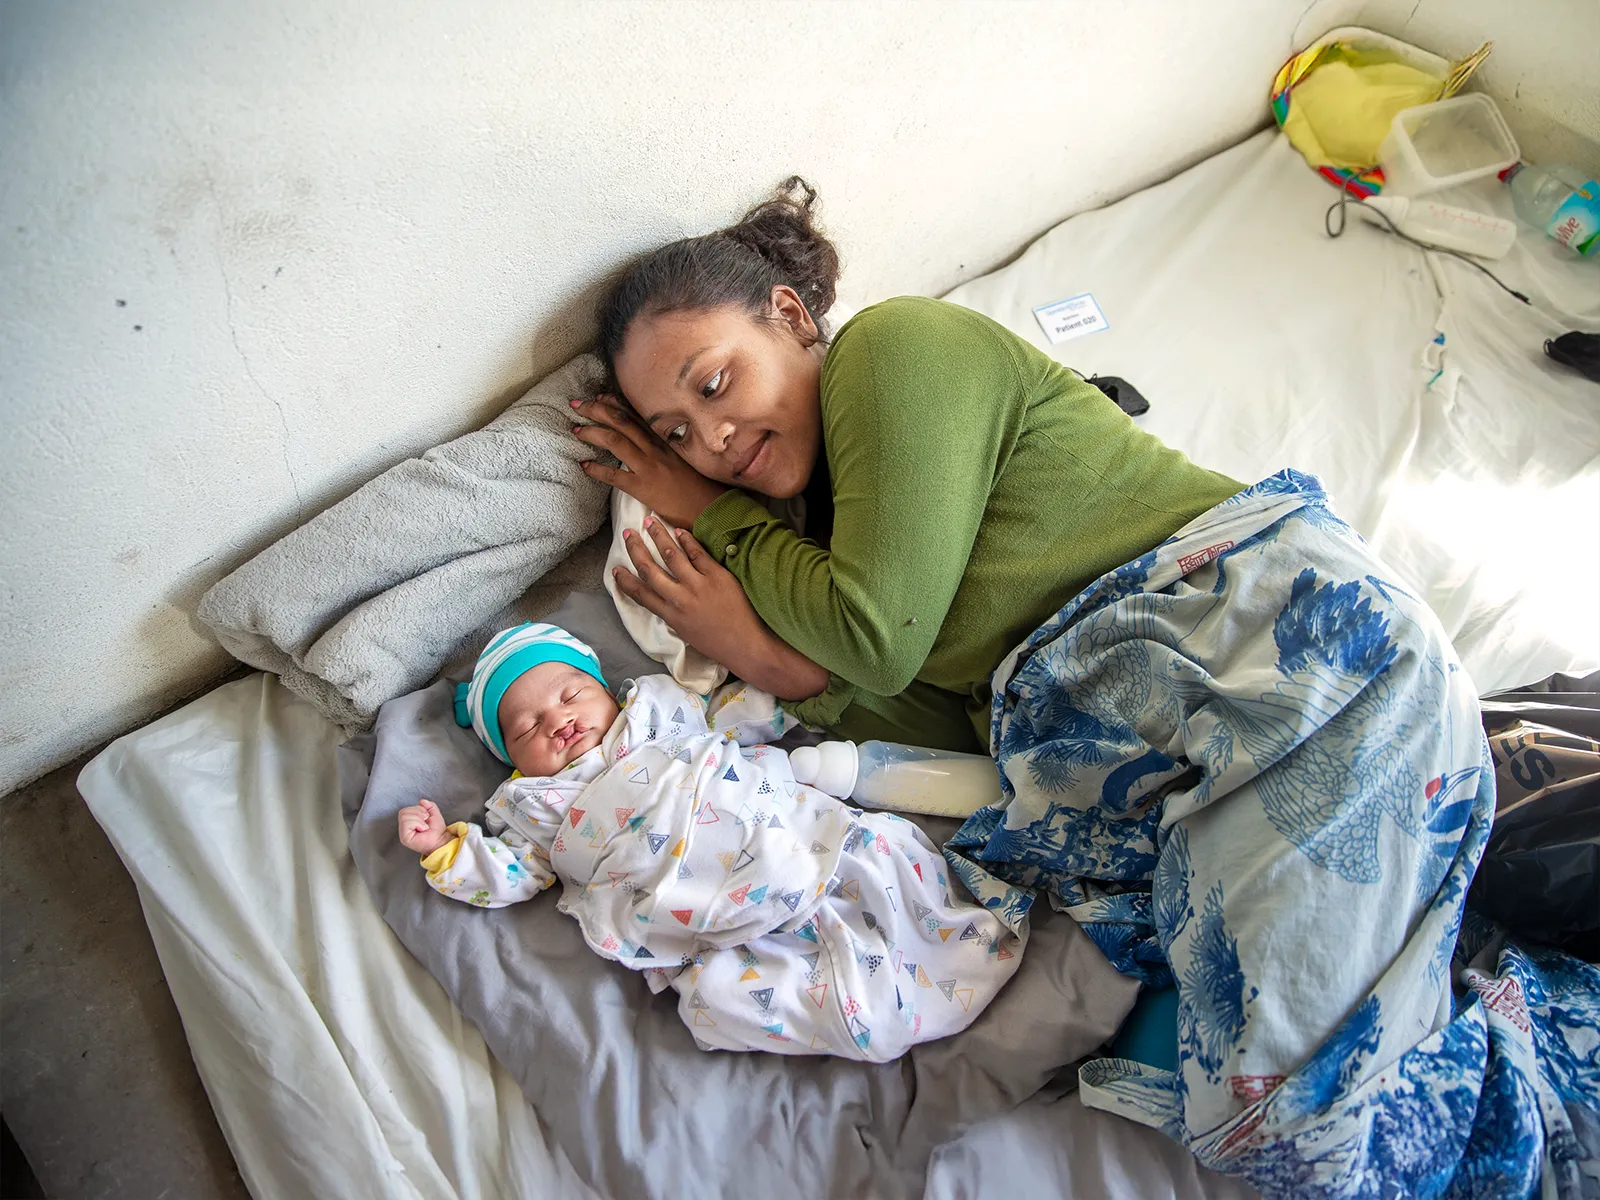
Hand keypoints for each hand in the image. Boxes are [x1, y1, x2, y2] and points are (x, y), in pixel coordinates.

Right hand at [398, 798, 450, 854]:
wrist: (441, 840)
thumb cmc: (437, 831)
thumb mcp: (434, 813)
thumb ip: (429, 805)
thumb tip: (422, 801)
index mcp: (408, 822)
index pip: (405, 810)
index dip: (418, 810)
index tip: (426, 817)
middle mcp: (403, 828)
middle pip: (403, 812)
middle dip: (418, 813)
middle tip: (425, 822)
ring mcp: (403, 833)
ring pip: (404, 816)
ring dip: (418, 819)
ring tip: (424, 827)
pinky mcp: (404, 838)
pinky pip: (406, 823)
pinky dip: (418, 823)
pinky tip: (422, 829)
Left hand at [570, 394, 727, 528]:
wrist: (711, 507)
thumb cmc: (700, 485)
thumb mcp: (686, 457)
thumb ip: (668, 446)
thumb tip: (650, 441)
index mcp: (665, 439)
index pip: (636, 414)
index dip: (615, 403)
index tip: (600, 397)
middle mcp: (655, 447)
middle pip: (620, 421)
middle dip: (596, 410)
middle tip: (577, 405)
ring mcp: (649, 466)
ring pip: (614, 441)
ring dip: (592, 433)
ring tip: (576, 431)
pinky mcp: (643, 487)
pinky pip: (614, 475)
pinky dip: (596, 470)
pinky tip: (584, 466)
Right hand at [615, 519, 828, 701]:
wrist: (746, 644)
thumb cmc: (718, 643)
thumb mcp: (687, 634)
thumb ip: (674, 615)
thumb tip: (666, 601)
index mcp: (671, 616)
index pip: (641, 594)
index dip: (625, 580)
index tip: (615, 568)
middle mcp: (680, 599)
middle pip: (650, 569)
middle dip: (636, 549)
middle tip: (628, 533)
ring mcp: (698, 586)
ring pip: (671, 555)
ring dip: (658, 536)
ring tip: (650, 521)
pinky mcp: (717, 576)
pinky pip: (697, 553)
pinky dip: (687, 540)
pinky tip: (679, 530)